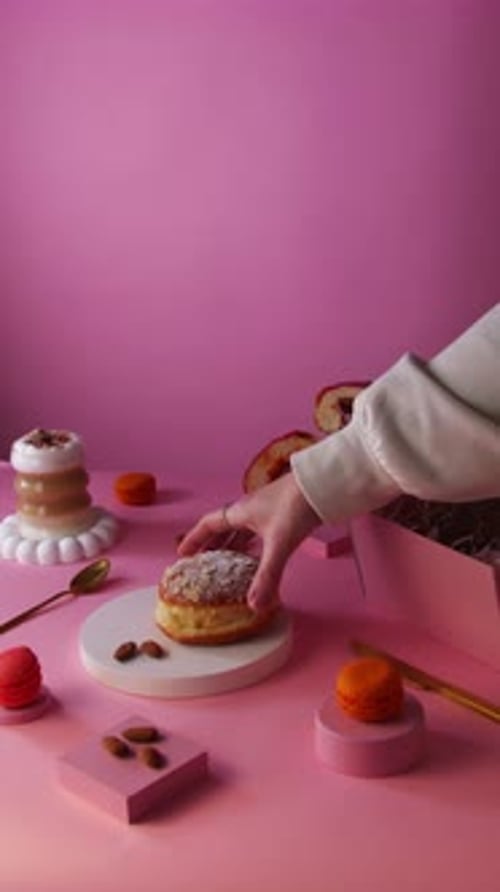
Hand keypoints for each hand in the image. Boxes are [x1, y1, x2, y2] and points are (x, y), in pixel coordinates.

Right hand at [177, 473, 320, 610]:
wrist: (323, 484)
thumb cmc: (297, 505)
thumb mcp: (279, 544)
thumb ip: (267, 576)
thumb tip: (254, 606)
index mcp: (240, 511)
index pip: (208, 524)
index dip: (194, 539)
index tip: (182, 554)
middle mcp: (250, 509)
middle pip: (223, 528)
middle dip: (211, 545)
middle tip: (201, 563)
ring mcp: (266, 511)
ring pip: (241, 530)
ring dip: (232, 545)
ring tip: (226, 564)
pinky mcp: (283, 515)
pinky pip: (259, 532)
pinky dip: (253, 545)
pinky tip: (258, 556)